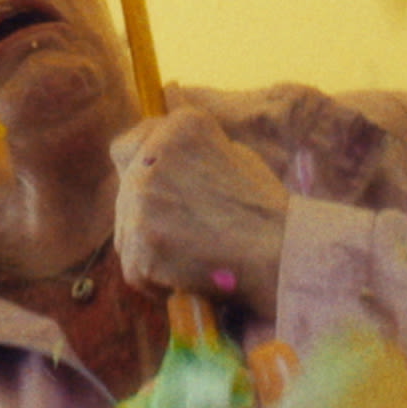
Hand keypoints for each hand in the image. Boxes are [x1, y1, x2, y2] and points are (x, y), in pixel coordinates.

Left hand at [110, 107, 287, 318]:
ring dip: (149, 246)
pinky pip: (133, 267)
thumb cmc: (265, 211)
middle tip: (181, 234)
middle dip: (146, 212)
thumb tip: (160, 155)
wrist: (281, 255)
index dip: (140, 171)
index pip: (128, 145)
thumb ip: (190, 152)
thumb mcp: (233, 156)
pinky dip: (154, 280)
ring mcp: (143, 200)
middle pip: (125, 188)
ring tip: (190, 258)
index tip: (158, 194)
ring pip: (126, 230)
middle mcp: (154, 155)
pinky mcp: (140, 244)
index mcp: (181, 127)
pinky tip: (186, 279)